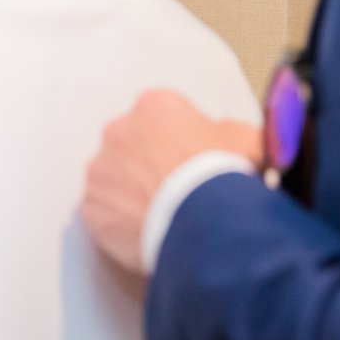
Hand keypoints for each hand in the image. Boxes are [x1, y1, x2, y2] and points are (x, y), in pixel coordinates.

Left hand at [81, 89, 261, 274]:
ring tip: (163, 216)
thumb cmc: (223, 180)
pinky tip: (146, 233)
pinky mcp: (92, 205)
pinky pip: (104, 212)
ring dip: (132, 193)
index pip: (163, 118)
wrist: (203, 226)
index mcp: (155, 106)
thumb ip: (228, 130)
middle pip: (132, 145)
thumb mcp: (247, 140)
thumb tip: (224, 136)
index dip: (181, 142)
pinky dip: (120, 222)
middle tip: (175, 191)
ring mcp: (101, 169)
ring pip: (114, 178)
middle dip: (150, 164)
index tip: (192, 163)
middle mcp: (119, 130)